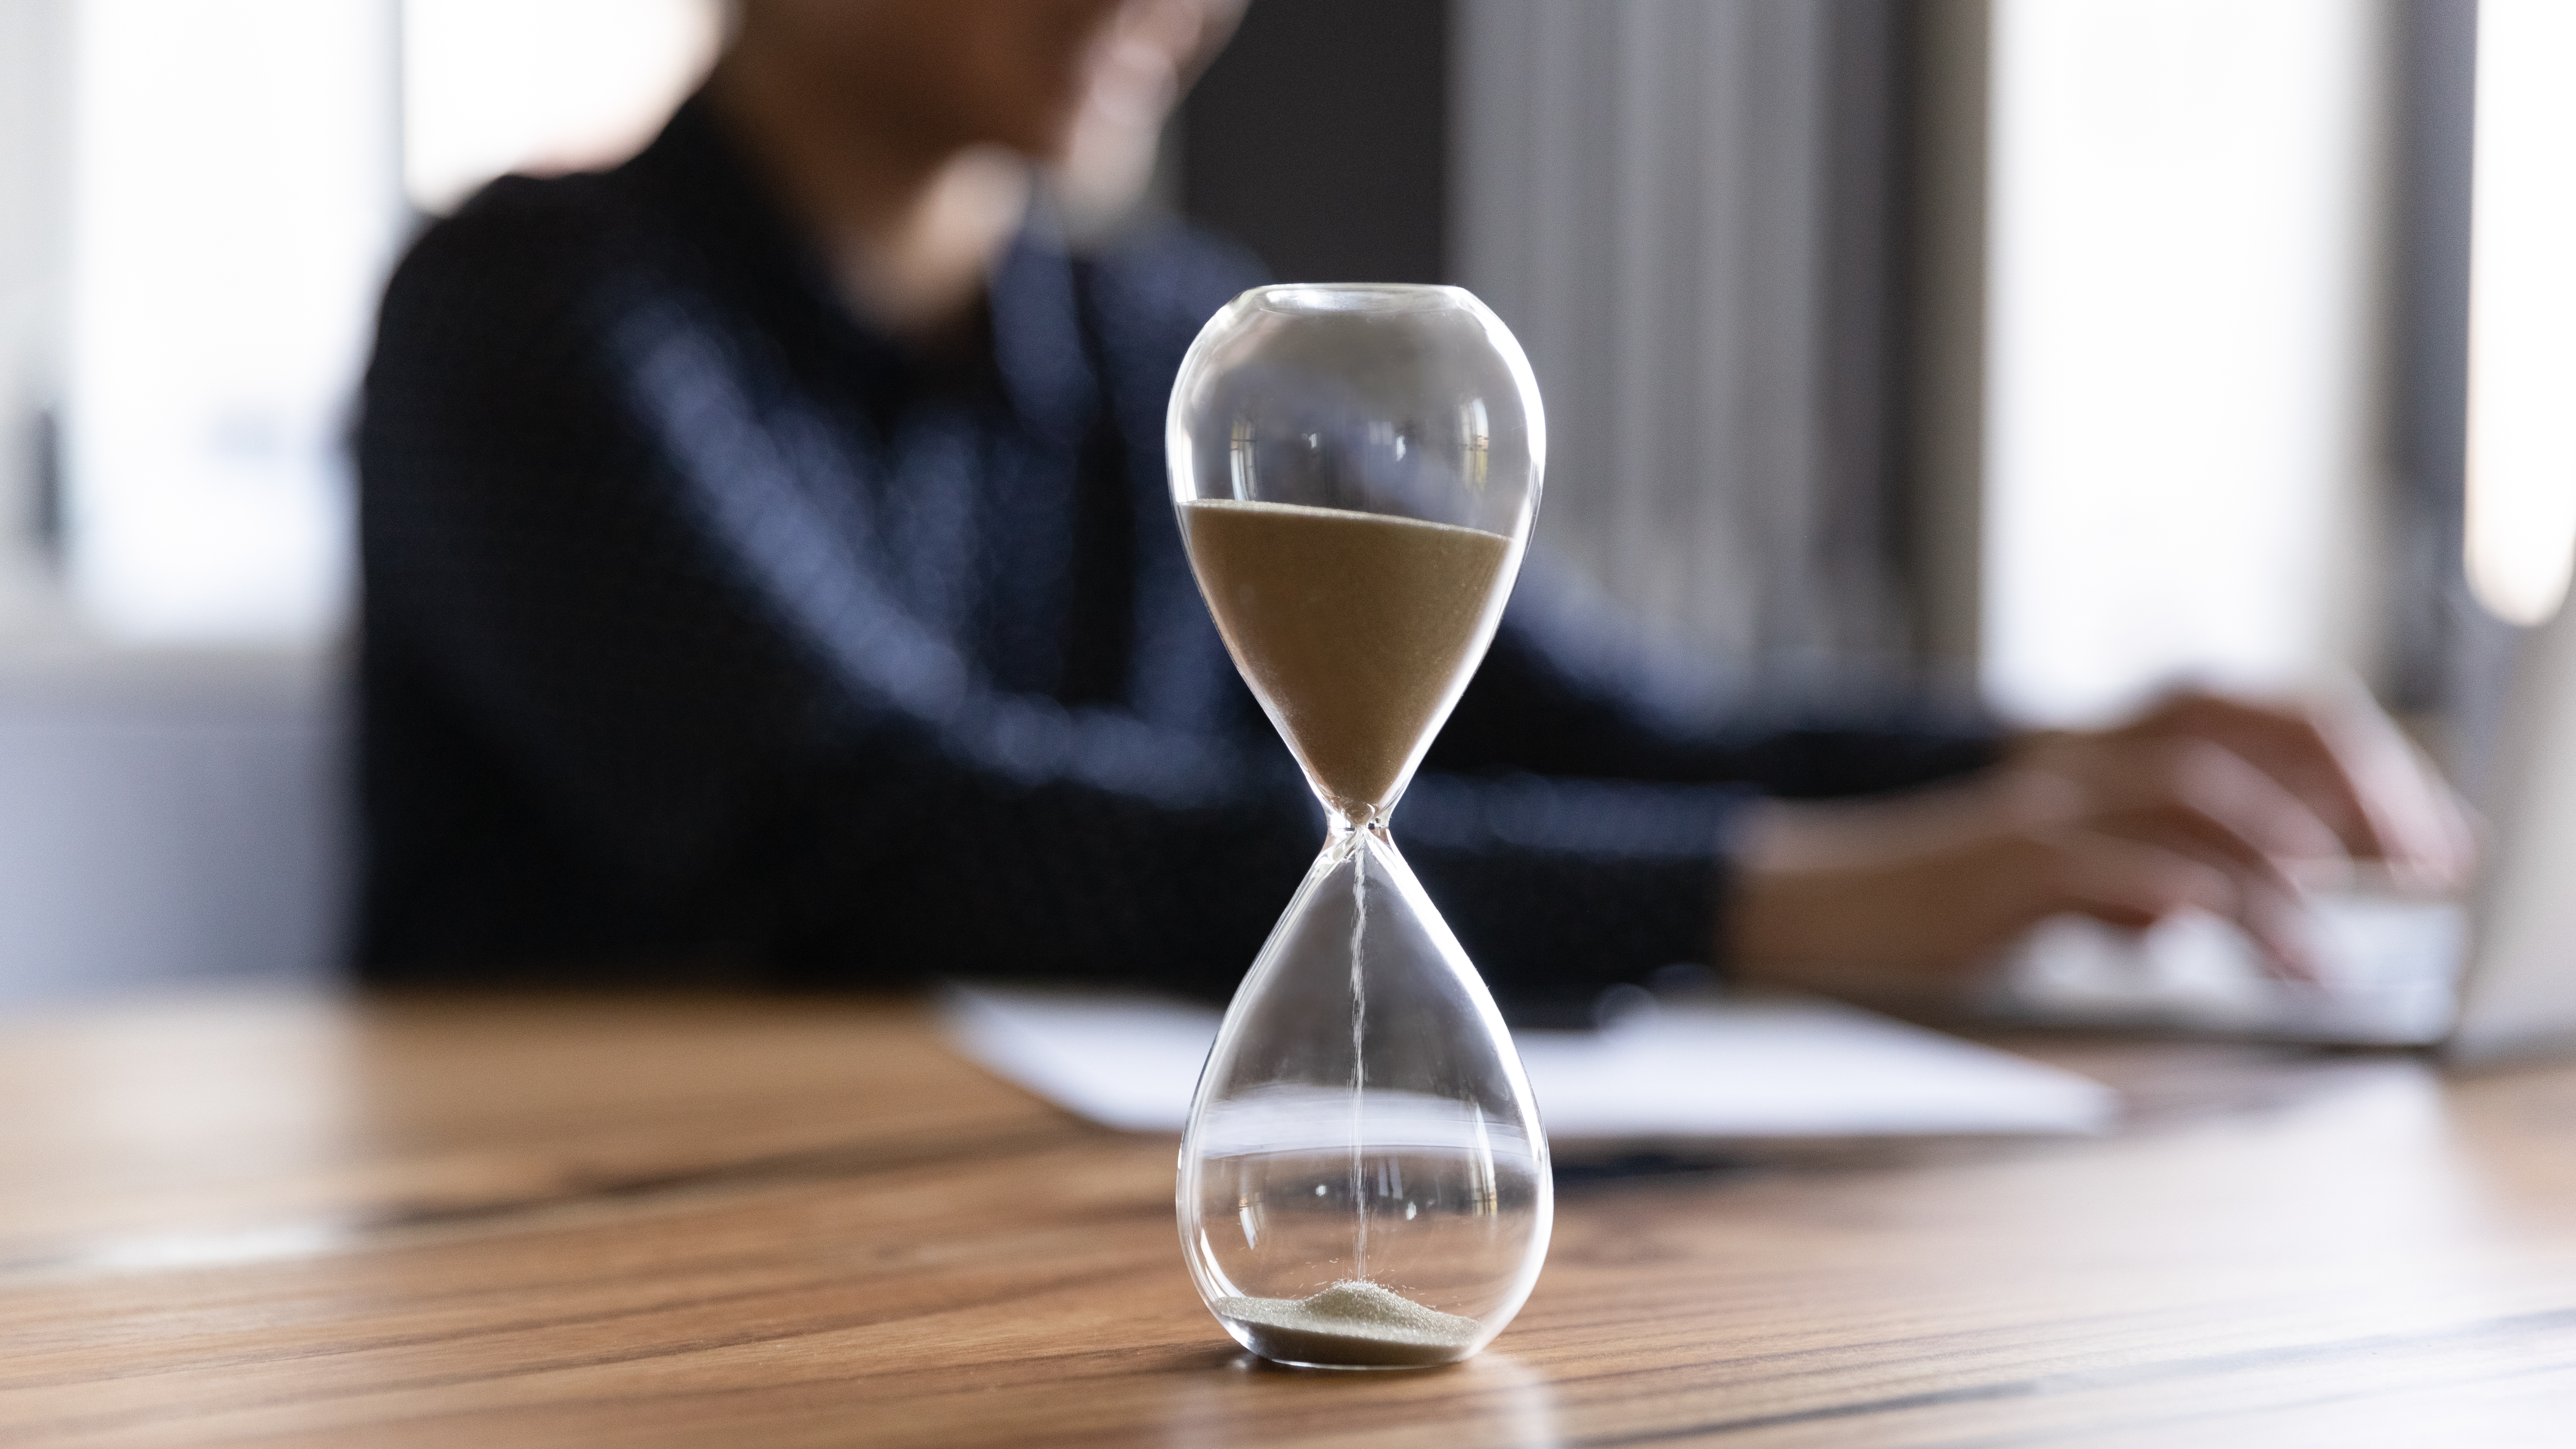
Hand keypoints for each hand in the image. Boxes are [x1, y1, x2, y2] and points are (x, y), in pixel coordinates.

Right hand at [1726, 687, 2475, 990]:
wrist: (1809, 902)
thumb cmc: (1930, 900)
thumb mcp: (2059, 876)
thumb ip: (2142, 870)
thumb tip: (2224, 901)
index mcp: (2101, 751)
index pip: (2259, 712)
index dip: (2358, 763)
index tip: (2425, 840)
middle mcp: (2081, 759)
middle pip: (2249, 724)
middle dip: (2357, 788)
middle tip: (2422, 866)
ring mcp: (2043, 806)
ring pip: (2200, 799)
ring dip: (2289, 869)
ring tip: (2330, 954)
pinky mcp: (2008, 865)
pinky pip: (2121, 868)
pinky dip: (2197, 903)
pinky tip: (2250, 949)